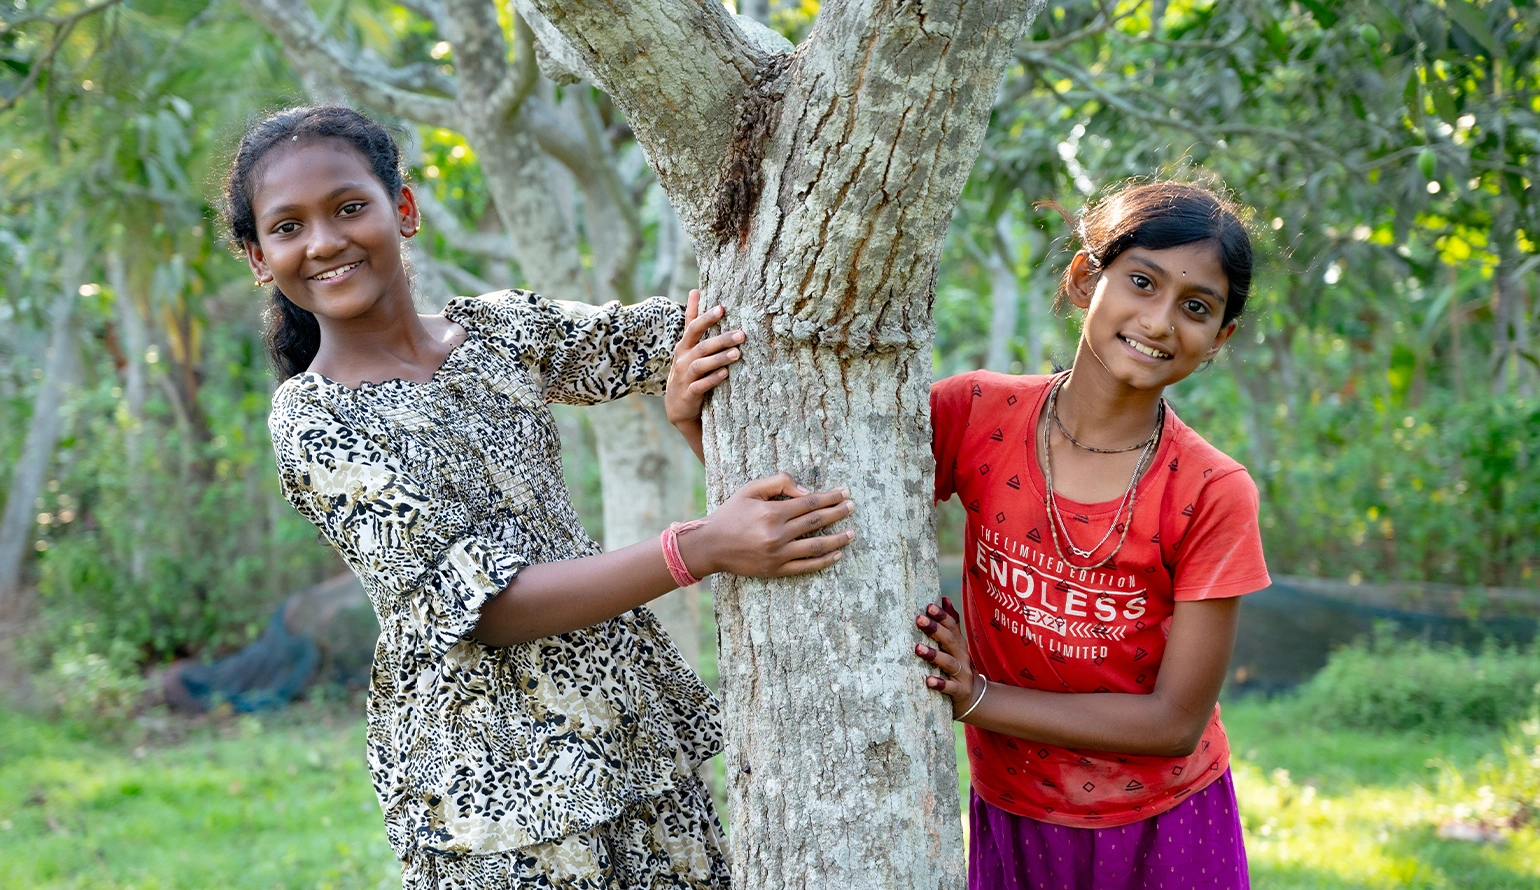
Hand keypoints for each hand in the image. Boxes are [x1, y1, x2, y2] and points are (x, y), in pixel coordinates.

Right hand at [665, 289, 745, 428]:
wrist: (678, 406)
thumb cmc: (688, 370)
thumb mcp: (687, 345)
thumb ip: (692, 320)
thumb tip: (695, 290)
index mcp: (684, 346)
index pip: (693, 327)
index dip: (706, 317)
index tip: (722, 308)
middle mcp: (682, 359)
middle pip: (701, 345)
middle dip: (721, 338)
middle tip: (742, 334)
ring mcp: (684, 376)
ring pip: (701, 364)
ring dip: (719, 358)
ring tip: (737, 353)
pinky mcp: (689, 393)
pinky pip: (700, 385)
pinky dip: (712, 379)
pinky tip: (725, 374)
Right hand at [678, 472, 854, 577]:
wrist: (711, 546)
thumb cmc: (730, 514)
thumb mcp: (749, 490)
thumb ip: (778, 483)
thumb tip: (806, 491)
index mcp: (772, 512)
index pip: (810, 503)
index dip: (830, 497)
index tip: (845, 492)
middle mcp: (777, 534)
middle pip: (816, 521)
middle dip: (838, 513)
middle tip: (852, 507)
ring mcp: (778, 554)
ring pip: (816, 546)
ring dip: (837, 538)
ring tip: (852, 532)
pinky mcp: (776, 569)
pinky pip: (806, 566)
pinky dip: (824, 561)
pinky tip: (837, 554)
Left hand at [915, 597, 979, 719]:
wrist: (974, 697)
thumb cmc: (957, 666)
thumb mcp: (956, 645)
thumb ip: (951, 624)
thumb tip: (944, 598)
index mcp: (959, 644)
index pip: (952, 626)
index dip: (941, 616)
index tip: (928, 606)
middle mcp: (962, 657)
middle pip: (950, 641)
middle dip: (935, 629)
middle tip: (919, 620)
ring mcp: (962, 674)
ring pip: (949, 663)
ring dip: (934, 655)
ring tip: (918, 648)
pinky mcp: (960, 692)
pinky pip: (950, 688)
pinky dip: (940, 684)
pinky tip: (928, 680)